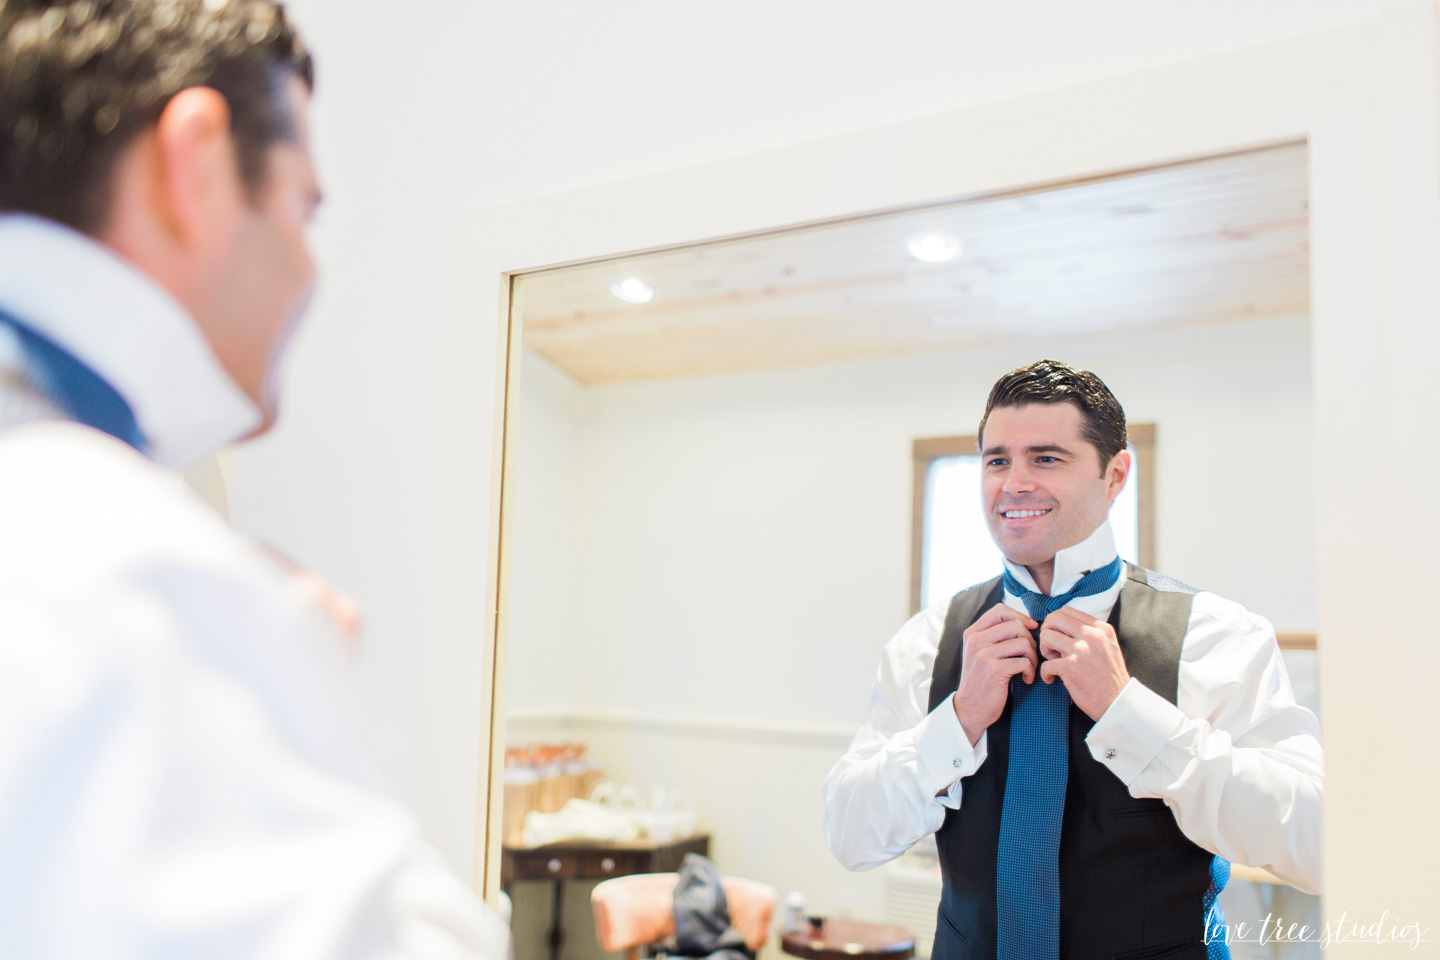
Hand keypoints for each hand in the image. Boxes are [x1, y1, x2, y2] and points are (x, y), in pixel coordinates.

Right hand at [953, 604, 1038, 744]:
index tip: (1030, 629)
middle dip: (1030, 640)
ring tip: (1029, 668)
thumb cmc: (981, 680)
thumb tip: (1028, 622)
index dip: (1020, 617)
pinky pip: (1024, 661)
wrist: (970, 709)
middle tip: (1029, 656)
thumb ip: (995, 636)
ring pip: (1023, 642)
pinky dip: (1031, 671)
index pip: (1000, 610)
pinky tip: (1026, 678)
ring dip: (1033, 657)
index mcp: (972, 633)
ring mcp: (983, 655)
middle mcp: (975, 640)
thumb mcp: (980, 652)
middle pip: (1016, 625)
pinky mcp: (994, 670)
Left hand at [1037, 606, 1129, 720]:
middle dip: (1047, 632)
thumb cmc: (1109, 677)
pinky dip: (1045, 673)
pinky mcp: (1070, 666)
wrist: (1117, 702)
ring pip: (1046, 636)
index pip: (1068, 611)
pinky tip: (1052, 679)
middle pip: (1054, 619)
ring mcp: (1081, 650)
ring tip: (1052, 661)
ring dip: (1044, 650)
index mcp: (1100, 628)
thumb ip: (1090, 634)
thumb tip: (1063, 627)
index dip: (1056, 622)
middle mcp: (1091, 635)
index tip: (1057, 635)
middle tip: (1051, 648)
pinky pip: (1045, 663)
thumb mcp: (1107, 646)